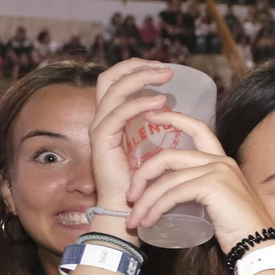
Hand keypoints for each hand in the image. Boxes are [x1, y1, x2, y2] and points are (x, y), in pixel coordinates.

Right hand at [88, 59, 177, 210]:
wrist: (130, 207)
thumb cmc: (145, 179)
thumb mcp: (151, 145)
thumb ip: (155, 126)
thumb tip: (175, 108)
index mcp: (112, 118)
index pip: (116, 82)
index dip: (135, 69)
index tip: (162, 67)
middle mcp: (101, 119)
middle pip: (109, 79)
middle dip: (136, 67)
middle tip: (164, 67)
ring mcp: (99, 129)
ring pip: (114, 91)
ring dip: (141, 79)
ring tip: (166, 76)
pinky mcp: (102, 141)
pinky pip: (119, 114)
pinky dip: (139, 104)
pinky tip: (160, 102)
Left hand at [124, 110, 274, 253]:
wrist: (259, 245)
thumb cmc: (239, 229)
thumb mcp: (218, 201)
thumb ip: (200, 188)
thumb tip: (172, 192)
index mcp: (222, 161)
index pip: (198, 129)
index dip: (173, 118)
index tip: (150, 115)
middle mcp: (220, 161)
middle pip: (168, 156)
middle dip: (142, 175)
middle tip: (130, 196)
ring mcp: (217, 171)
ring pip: (166, 179)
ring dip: (145, 201)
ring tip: (135, 219)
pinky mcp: (212, 185)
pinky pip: (173, 193)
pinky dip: (156, 208)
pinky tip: (149, 220)